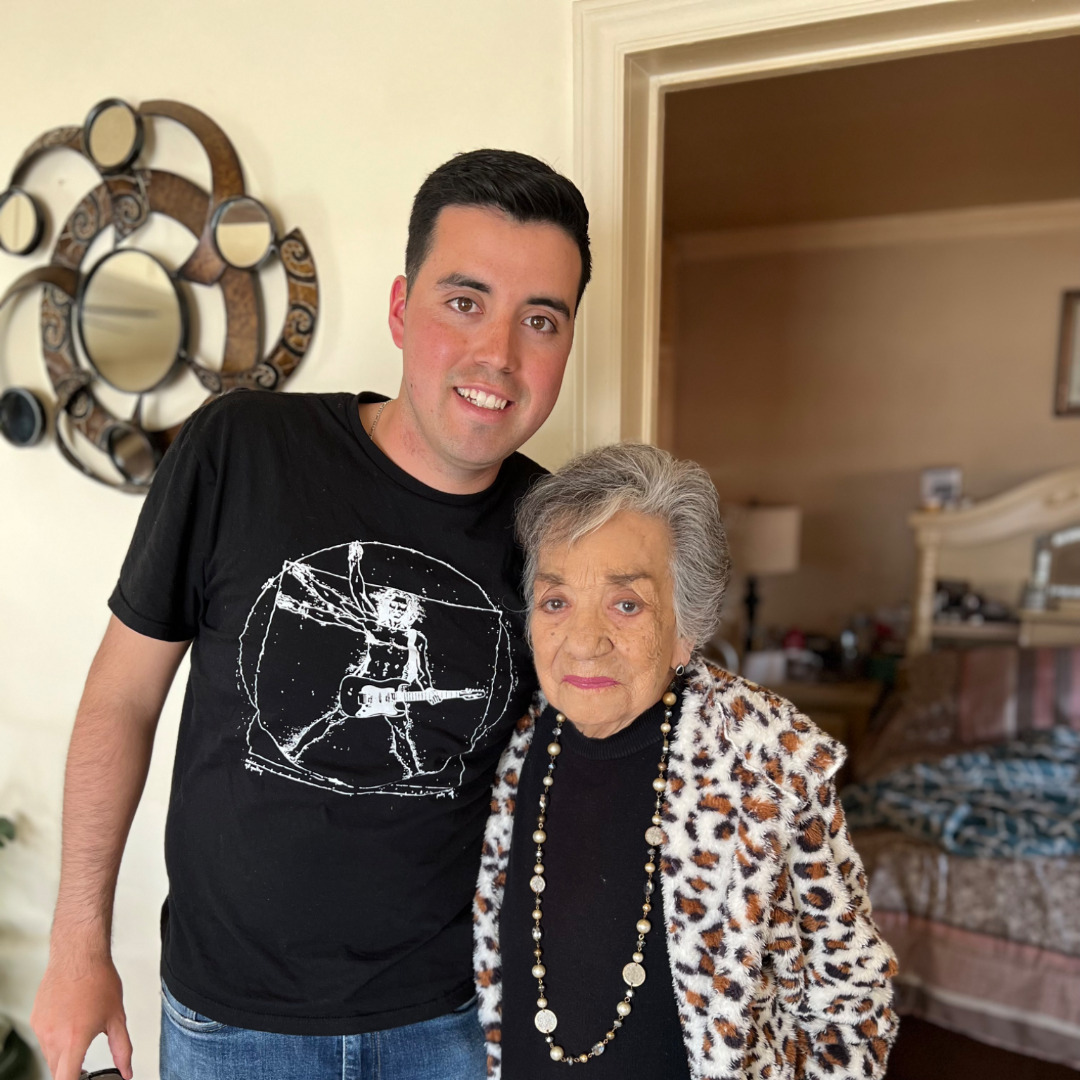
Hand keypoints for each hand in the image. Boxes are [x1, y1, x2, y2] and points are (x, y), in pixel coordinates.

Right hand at [31, 957, 132, 1079]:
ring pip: (50, 1055)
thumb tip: (126, 1070)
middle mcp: (53, 1037)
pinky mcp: (35, 1019)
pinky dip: (55, 1038)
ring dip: (63, 1054)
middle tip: (85, 1066)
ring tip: (80, 1033)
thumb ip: (122, 1048)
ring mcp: (42, 1029)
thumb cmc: (98, 980)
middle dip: (71, 1071)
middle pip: (57, 1071)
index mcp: (74, 1040)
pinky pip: (44, 1039)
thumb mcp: (117, 1017)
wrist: (79, 954)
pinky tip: (69, 1022)